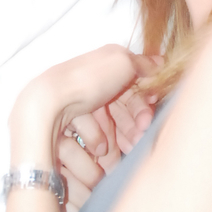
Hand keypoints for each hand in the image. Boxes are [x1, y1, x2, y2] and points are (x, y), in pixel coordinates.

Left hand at [12, 46, 156, 163]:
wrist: (50, 101)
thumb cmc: (90, 78)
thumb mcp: (122, 61)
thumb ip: (143, 63)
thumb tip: (160, 62)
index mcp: (110, 63)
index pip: (136, 84)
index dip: (145, 101)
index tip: (150, 117)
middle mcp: (99, 81)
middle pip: (125, 104)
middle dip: (137, 122)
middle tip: (141, 136)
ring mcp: (86, 100)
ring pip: (112, 120)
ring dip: (124, 134)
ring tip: (131, 147)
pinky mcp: (74, 117)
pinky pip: (95, 130)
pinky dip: (102, 139)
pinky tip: (106, 150)